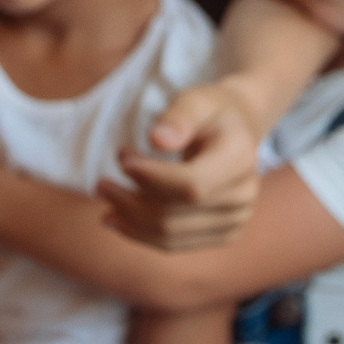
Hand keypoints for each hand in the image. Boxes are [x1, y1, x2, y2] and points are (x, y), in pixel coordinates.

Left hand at [103, 82, 265, 250]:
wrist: (236, 130)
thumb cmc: (211, 111)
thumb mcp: (197, 100)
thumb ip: (179, 116)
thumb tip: (157, 141)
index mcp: (240, 159)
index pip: (191, 185)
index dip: (151, 179)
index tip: (122, 161)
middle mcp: (243, 196)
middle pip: (176, 215)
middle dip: (130, 201)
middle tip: (101, 183)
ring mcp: (234, 220)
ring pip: (171, 235)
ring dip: (131, 222)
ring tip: (105, 202)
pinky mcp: (222, 234)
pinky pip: (176, 244)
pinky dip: (142, 234)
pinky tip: (118, 221)